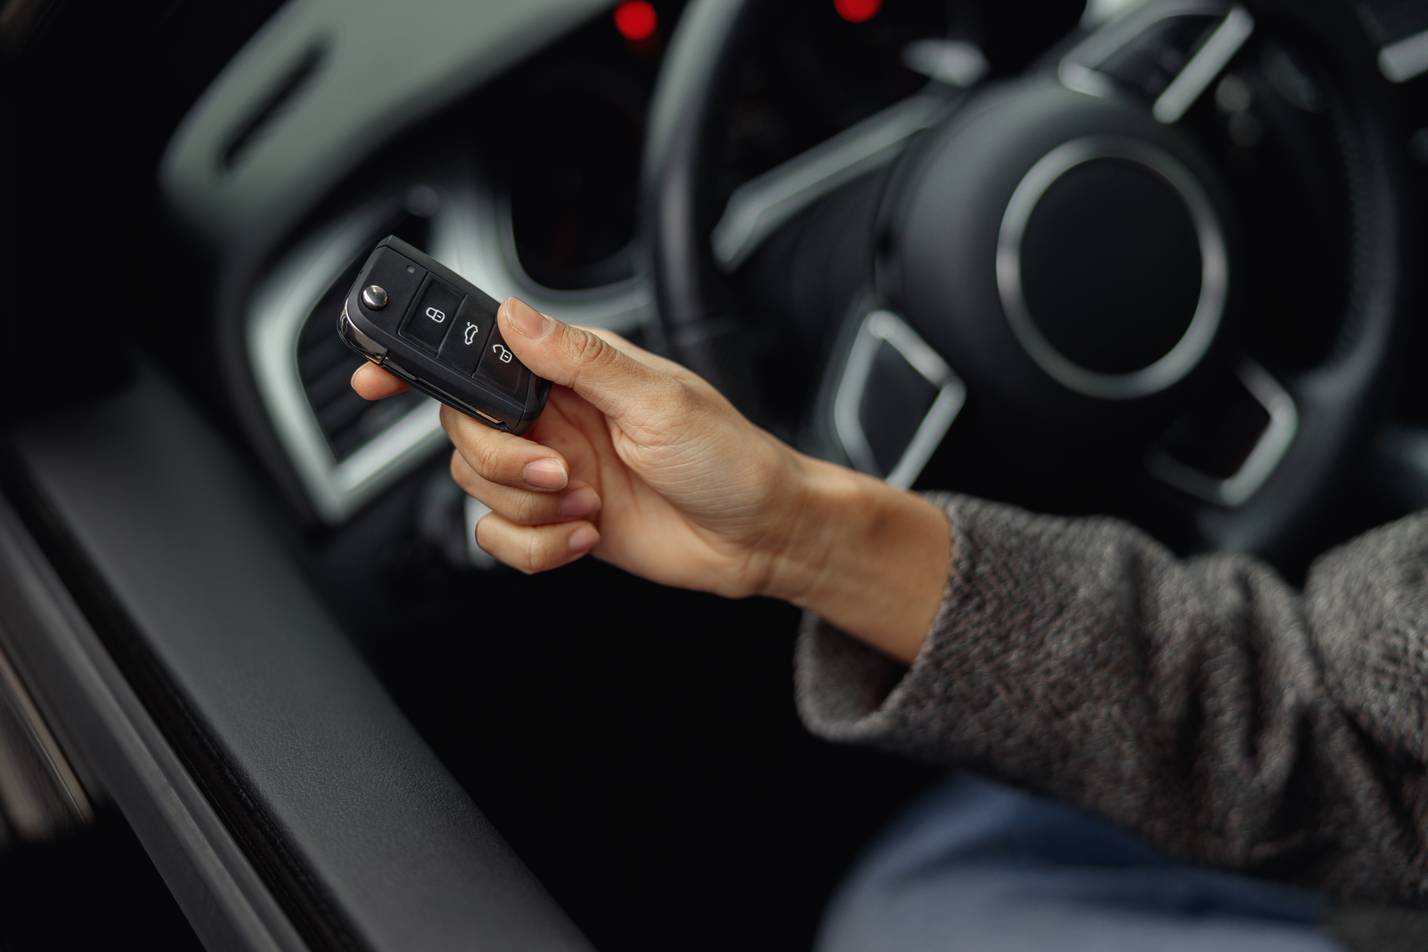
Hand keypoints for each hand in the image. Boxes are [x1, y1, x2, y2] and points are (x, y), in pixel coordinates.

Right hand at [353, 298, 950, 661]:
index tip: (372, 375)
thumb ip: (580, 361)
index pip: (479, 351)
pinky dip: (536, 547)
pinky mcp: (557, 522)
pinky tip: (584, 536)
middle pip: (463, 430)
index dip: (418, 358)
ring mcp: (552, 471)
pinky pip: (500, 539)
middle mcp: (553, 417)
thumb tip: (516, 318)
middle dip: (502, 461)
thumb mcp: (659, 400)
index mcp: (573, 372)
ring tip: (588, 505)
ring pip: (477, 488)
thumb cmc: (729, 458)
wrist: (760, 538)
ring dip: (528, 507)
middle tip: (562, 472)